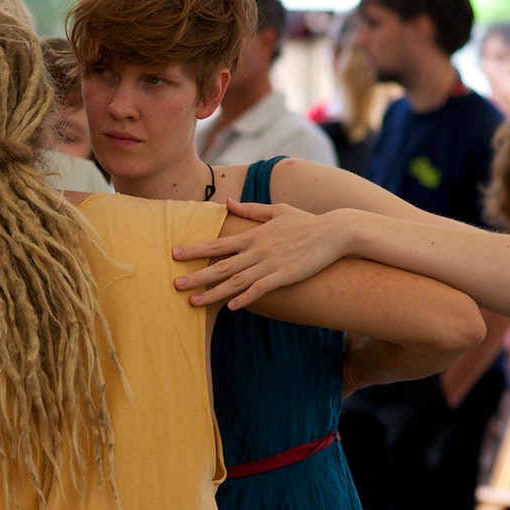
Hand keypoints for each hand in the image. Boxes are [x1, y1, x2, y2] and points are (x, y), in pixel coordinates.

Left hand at [171, 200, 350, 310]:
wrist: (335, 231)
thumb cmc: (306, 222)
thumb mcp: (276, 210)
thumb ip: (249, 209)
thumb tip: (226, 202)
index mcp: (253, 235)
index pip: (218, 244)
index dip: (195, 250)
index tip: (175, 254)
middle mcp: (257, 250)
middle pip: (220, 265)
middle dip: (196, 275)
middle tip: (174, 284)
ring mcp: (270, 263)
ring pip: (235, 280)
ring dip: (213, 292)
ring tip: (193, 301)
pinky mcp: (285, 275)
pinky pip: (260, 289)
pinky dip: (245, 298)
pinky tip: (230, 307)